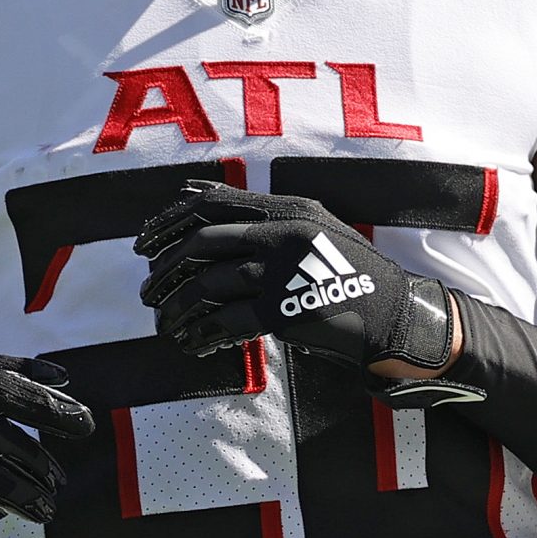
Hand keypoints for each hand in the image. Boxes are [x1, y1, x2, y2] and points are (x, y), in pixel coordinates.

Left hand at [134, 181, 456, 372]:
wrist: (394, 313)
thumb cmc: (345, 270)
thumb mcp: (308, 224)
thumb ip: (254, 210)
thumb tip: (190, 191)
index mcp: (283, 207)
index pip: (208, 204)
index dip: (166, 223)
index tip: (142, 244)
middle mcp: (280, 231)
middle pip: (199, 243)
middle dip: (163, 269)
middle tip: (147, 293)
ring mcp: (281, 270)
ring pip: (206, 286)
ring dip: (177, 308)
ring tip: (165, 324)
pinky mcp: (284, 310)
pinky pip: (226, 322)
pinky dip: (203, 335)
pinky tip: (193, 346)